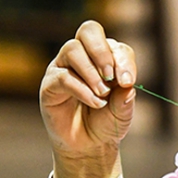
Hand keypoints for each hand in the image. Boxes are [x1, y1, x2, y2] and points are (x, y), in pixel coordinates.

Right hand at [40, 21, 135, 177]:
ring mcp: (64, 67)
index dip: (123, 60)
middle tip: (111, 76)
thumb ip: (125, 98)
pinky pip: (63, 76)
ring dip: (90, 71)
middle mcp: (83, 56)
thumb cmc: (106, 122)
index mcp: (105, 57)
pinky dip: (81, 89)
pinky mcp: (50, 84)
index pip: (114, 45)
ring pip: (73, 49)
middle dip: (101, 51)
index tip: (128, 82)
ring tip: (102, 93)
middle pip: (89, 31)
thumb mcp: (122, 112)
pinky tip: (94, 103)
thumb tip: (127, 88)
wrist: (88, 146)